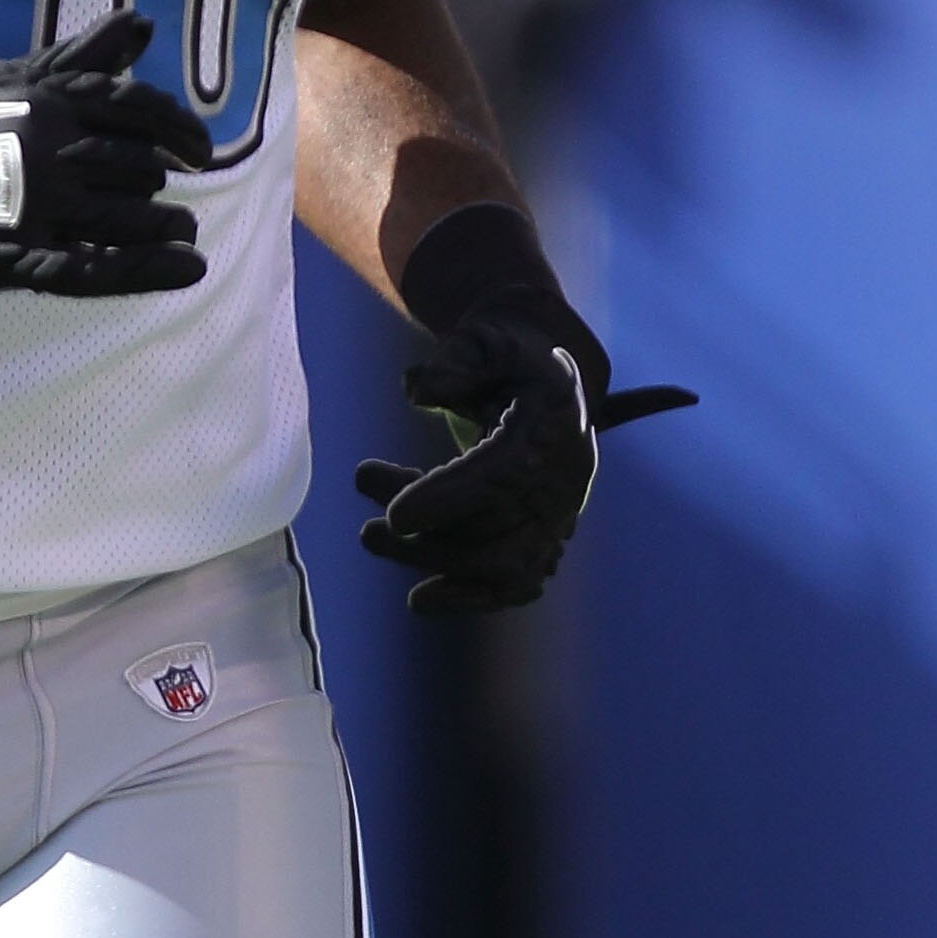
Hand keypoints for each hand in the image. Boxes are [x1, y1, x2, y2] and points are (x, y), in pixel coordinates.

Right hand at [0, 13, 210, 297]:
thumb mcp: (15, 75)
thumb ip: (81, 55)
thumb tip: (143, 23)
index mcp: (57, 100)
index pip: (142, 111)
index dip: (182, 129)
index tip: (199, 149)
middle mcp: (59, 151)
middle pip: (141, 167)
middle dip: (159, 179)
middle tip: (162, 189)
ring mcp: (45, 209)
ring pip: (132, 217)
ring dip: (167, 224)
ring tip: (181, 230)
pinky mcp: (29, 257)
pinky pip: (104, 268)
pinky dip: (153, 269)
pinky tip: (188, 267)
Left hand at [355, 198, 693, 611]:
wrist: (540, 368)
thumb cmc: (502, 350)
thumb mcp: (482, 338)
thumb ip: (455, 360)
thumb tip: (417, 390)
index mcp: (555, 419)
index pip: (504, 470)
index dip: (450, 496)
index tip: (395, 514)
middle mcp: (568, 472)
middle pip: (504, 528)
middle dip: (432, 537)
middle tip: (368, 530)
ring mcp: (562, 509)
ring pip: (506, 562)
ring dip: (437, 561)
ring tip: (370, 536)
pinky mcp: (546, 534)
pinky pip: (518, 581)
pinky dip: (472, 596)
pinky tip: (421, 599)